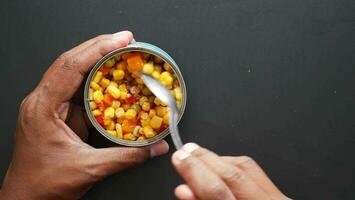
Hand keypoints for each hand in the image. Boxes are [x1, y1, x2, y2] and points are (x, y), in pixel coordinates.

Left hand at [0, 31, 168, 199]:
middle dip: (99, 46)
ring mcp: (48, 105)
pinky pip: (76, 87)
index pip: (71, 67)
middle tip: (125, 39)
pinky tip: (109, 74)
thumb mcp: (90, 168)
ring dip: (96, 58)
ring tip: (119, 50)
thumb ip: (127, 157)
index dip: (98, 50)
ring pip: (72, 71)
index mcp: (43, 108)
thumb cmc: (45, 183)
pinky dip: (94, 78)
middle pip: (70, 61)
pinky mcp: (56, 112)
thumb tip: (156, 147)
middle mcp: (42, 101)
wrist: (27, 197)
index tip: (120, 41)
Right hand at [172, 143, 290, 199]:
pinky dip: (232, 164)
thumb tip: (184, 190)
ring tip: (196, 153)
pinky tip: (218, 163)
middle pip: (233, 174)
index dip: (194, 171)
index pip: (217, 192)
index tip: (179, 159)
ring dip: (216, 158)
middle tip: (185, 152)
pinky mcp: (281, 196)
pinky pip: (254, 171)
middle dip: (203, 159)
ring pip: (246, 167)